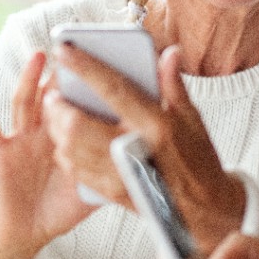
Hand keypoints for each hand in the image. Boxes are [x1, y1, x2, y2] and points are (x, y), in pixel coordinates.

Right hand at [0, 52, 97, 258]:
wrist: (27, 233)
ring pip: (26, 103)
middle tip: (76, 50)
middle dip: (62, 75)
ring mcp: (22, 140)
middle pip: (55, 96)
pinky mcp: (0, 153)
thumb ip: (115, 171)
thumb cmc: (62, 209)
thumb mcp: (95, 189)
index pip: (81, 104)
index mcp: (71, 138)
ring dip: (29, 79)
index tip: (105, 60)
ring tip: (39, 57)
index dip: (90, 85)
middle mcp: (46, 132)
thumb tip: (147, 158)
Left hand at [50, 43, 245, 250]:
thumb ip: (173, 85)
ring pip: (71, 148)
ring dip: (57, 128)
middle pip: (79, 124)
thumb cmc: (198, 159)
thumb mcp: (192, 119)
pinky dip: (65, 152)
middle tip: (55, 93)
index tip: (65, 50)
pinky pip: (76, 170)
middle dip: (59, 106)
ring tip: (57, 114)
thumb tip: (169, 53)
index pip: (114, 90)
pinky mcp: (112, 192)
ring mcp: (121, 174)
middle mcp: (135, 149)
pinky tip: (66, 141)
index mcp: (156, 125)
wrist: (203, 207)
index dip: (86, 68)